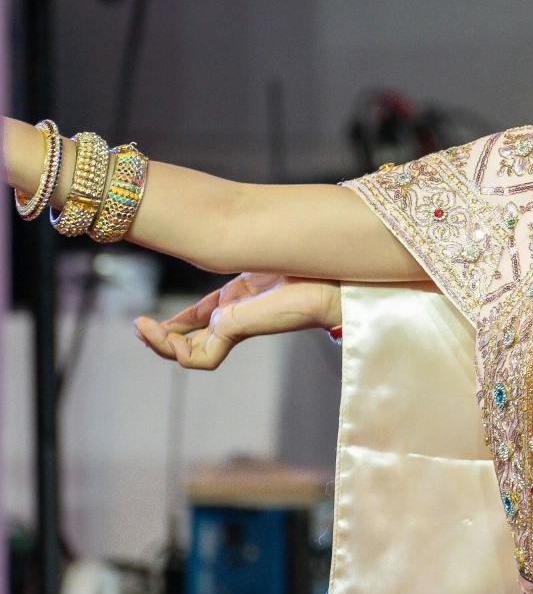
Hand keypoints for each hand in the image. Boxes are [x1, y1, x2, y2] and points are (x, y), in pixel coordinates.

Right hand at [136, 274, 340, 370]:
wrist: (332, 277)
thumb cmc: (305, 263)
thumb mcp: (252, 258)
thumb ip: (232, 259)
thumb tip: (209, 234)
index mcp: (234, 304)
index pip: (193, 323)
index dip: (170, 326)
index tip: (145, 322)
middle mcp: (233, 319)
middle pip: (186, 342)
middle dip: (158, 338)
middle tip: (139, 327)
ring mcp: (234, 328)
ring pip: (188, 354)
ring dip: (160, 344)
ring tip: (144, 329)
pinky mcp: (237, 331)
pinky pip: (200, 358)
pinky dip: (177, 351)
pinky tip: (170, 335)